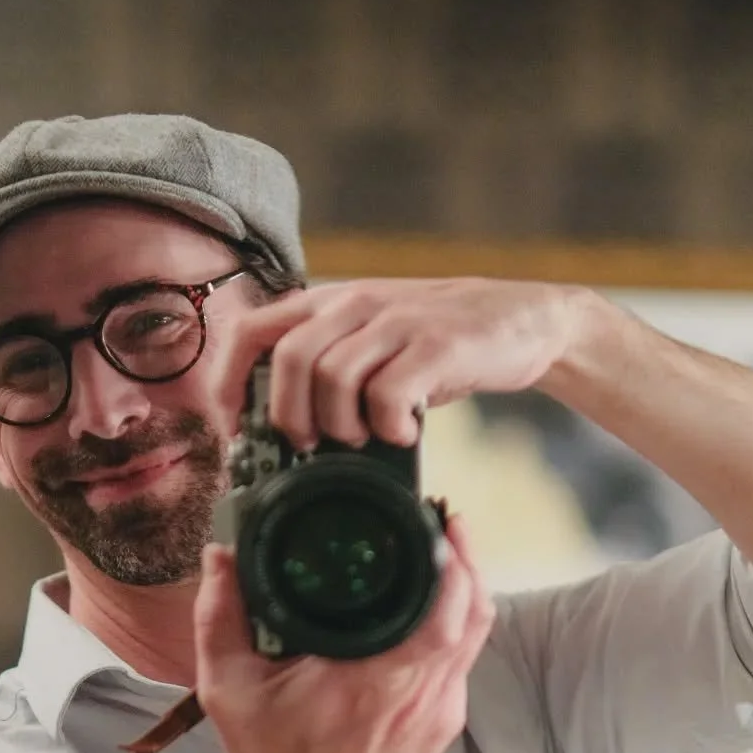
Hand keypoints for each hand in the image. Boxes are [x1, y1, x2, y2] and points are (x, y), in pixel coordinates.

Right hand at [194, 514, 495, 752]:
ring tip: (445, 551)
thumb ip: (219, 616)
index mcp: (373, 680)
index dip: (454, 561)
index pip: (442, 611)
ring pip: (476, 635)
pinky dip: (456, 626)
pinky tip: (432, 605)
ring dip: (467, 590)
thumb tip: (220, 556)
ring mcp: (440, 711)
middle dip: (467, 560)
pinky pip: (463, 660)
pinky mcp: (445, 722)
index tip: (440, 521)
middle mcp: (419, 695)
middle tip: (444, 521)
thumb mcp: (229, 688)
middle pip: (473, 613)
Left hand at [215, 277, 585, 451]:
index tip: (238, 433)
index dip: (229, 386)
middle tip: (311, 448)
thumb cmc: (437, 346)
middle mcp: (355, 304)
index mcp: (328, 304)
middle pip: (288, 362)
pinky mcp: (437, 344)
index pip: (250, 333)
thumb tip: (281, 436)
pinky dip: (389, 425)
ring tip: (365, 439)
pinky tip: (404, 432)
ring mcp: (397, 322)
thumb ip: (328, 369)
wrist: (522, 320)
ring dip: (341, 426)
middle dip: (290, 418)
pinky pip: (389, 392)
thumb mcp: (372, 344)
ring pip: (333, 379)